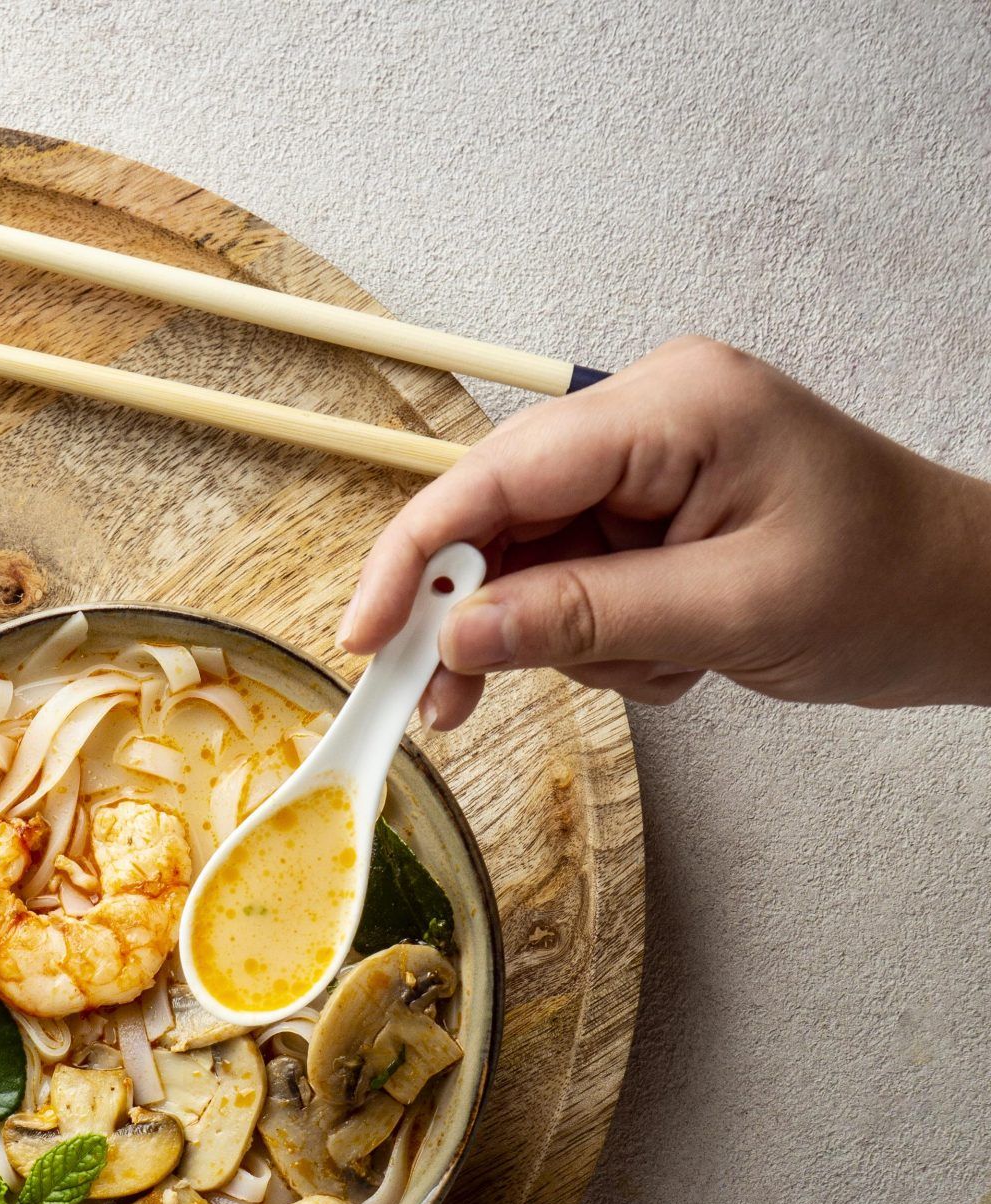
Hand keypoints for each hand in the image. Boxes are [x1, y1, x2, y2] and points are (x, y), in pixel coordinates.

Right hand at [342, 334, 990, 727]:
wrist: (962, 599)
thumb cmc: (887, 584)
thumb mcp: (731, 612)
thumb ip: (584, 618)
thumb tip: (459, 636)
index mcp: (674, 408)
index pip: (501, 474)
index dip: (419, 554)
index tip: (367, 633)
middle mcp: (645, 419)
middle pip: (496, 514)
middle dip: (474, 613)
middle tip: (443, 700)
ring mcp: (642, 465)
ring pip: (523, 560)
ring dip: (548, 638)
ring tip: (642, 672)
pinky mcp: (643, 511)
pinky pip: (564, 581)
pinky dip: (588, 638)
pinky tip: (662, 657)